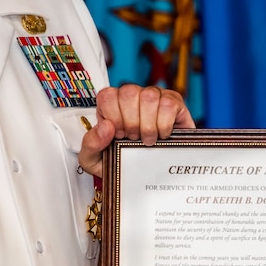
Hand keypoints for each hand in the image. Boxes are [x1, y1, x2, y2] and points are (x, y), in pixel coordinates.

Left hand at [78, 84, 194, 176]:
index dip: (114, 117)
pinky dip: (164, 125)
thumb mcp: (95, 159)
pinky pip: (168, 104)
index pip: (108, 95)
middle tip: (134, 138)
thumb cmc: (121, 161)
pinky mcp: (173, 102)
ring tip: (148, 139)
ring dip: (148, 125)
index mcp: (111, 104)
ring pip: (149, 96)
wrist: (147, 173)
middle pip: (129, 92)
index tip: (119, 135)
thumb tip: (105, 126)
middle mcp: (132, 95)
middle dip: (131, 121)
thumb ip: (91, 144)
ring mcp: (154, 96)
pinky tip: (162, 135)